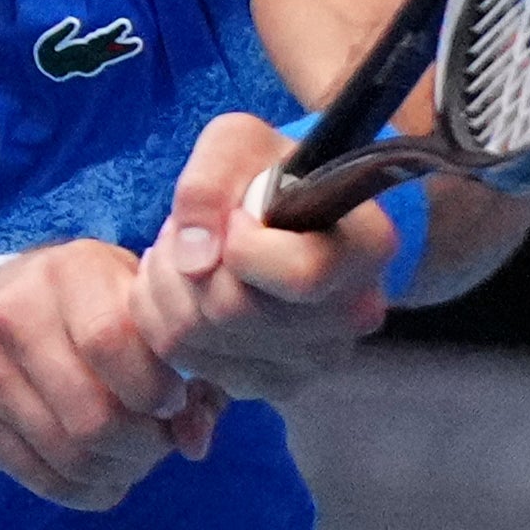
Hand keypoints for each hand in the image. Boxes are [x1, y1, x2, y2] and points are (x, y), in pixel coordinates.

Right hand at [0, 242, 217, 510]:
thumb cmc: (87, 308)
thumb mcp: (136, 307)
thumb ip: (186, 365)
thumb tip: (195, 443)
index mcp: (68, 270)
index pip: (111, 342)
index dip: (155, 389)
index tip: (173, 401)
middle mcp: (12, 314)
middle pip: (93, 416)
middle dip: (146, 445)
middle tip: (161, 439)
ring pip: (71, 456)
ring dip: (120, 471)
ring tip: (135, 456)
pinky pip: (43, 480)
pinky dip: (89, 490)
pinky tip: (105, 472)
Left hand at [134, 112, 411, 402]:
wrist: (288, 219)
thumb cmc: (270, 174)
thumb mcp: (240, 143)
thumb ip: (211, 179)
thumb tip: (194, 256)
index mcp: (367, 249)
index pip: (299, 274)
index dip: (243, 244)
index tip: (237, 218)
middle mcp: (352, 316)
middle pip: (232, 310)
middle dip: (186, 261)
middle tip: (194, 231)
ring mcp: (314, 362)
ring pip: (196, 338)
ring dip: (166, 285)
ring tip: (185, 254)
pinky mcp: (271, 386)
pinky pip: (184, 360)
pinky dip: (163, 318)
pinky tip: (184, 288)